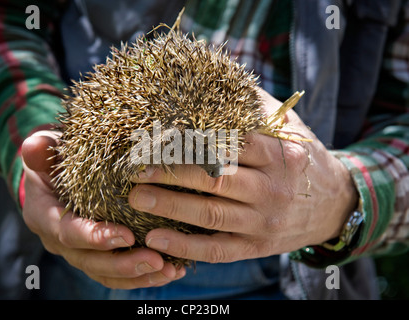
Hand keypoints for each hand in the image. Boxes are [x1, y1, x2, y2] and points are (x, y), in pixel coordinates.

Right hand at [21, 130, 185, 288]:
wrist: (57, 175)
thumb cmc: (56, 159)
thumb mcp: (46, 151)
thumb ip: (40, 150)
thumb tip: (33, 147)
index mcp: (45, 216)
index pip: (69, 233)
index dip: (96, 238)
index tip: (127, 236)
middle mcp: (60, 241)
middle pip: (91, 262)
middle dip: (124, 264)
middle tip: (157, 260)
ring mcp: (80, 251)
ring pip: (107, 273)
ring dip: (139, 275)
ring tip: (169, 270)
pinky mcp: (98, 255)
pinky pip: (119, 273)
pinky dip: (143, 274)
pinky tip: (171, 269)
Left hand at [128, 90, 357, 262]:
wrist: (333, 205)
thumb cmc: (300, 160)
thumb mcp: (290, 128)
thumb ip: (255, 107)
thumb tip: (216, 79)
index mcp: (279, 155)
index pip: (231, 144)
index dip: (191, 140)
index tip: (158, 137)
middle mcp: (273, 189)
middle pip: (216, 179)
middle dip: (172, 174)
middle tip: (136, 169)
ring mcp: (264, 222)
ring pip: (212, 215)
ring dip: (171, 207)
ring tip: (136, 199)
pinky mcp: (257, 247)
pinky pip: (218, 250)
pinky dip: (186, 247)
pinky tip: (156, 239)